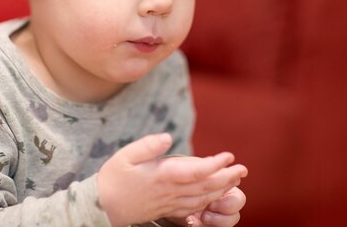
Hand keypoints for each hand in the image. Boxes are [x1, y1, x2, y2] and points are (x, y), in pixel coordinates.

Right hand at [97, 133, 247, 226]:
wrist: (103, 206)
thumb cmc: (114, 177)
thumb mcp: (126, 155)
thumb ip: (148, 145)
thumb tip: (169, 137)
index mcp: (162, 175)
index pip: (195, 171)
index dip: (215, 164)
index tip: (228, 156)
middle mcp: (170, 191)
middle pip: (205, 187)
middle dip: (226, 178)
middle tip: (243, 169)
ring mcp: (170, 202)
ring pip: (202, 199)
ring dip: (221, 190)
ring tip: (235, 180)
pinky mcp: (168, 209)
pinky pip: (193, 207)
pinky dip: (208, 201)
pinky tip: (215, 195)